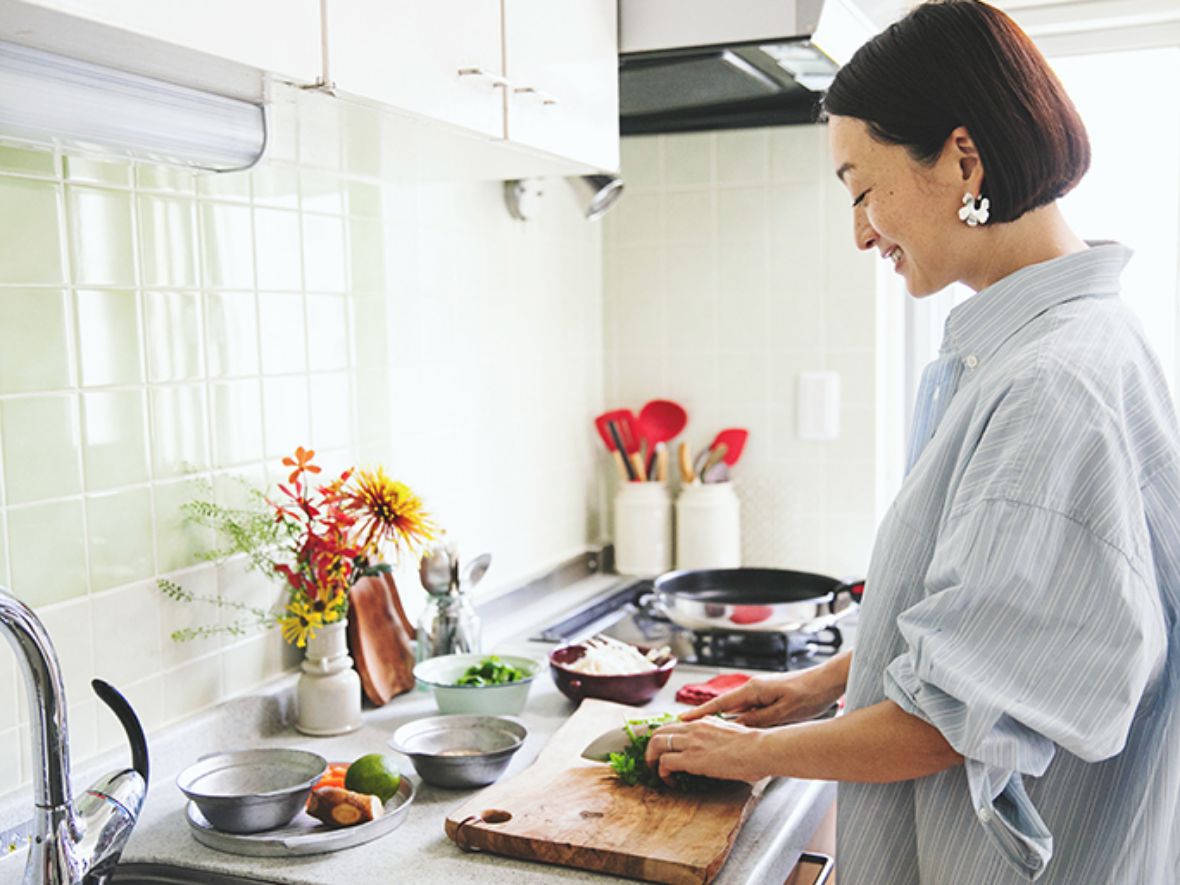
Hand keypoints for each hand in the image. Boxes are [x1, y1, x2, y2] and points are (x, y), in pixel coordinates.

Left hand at [645, 718, 765, 784]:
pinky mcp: (691, 759)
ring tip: (656, 772)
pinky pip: (665, 763)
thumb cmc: (754, 745)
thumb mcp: (731, 731)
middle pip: (659, 731)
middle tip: (654, 761)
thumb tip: (715, 742)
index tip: (665, 750)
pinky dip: (662, 773)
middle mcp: (694, 727)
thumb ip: (718, 732)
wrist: (761, 749)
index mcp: (704, 721)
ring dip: (651, 759)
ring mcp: (691, 742)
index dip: (666, 738)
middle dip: (652, 747)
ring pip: (656, 743)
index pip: (674, 725)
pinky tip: (671, 782)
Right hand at [680, 671, 836, 727]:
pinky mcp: (769, 698)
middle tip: (690, 732)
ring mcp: (761, 693)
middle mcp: (753, 689)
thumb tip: (736, 727)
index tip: (683, 719)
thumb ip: (758, 720)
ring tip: (710, 737)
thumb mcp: (782, 712)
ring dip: (726, 722)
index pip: (720, 704)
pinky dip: (741, 722)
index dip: (700, 712)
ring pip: (737, 711)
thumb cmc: (809, 694)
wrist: (827, 682)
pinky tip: (739, 732)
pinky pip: (749, 712)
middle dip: (707, 719)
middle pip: (725, 707)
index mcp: (753, 690)